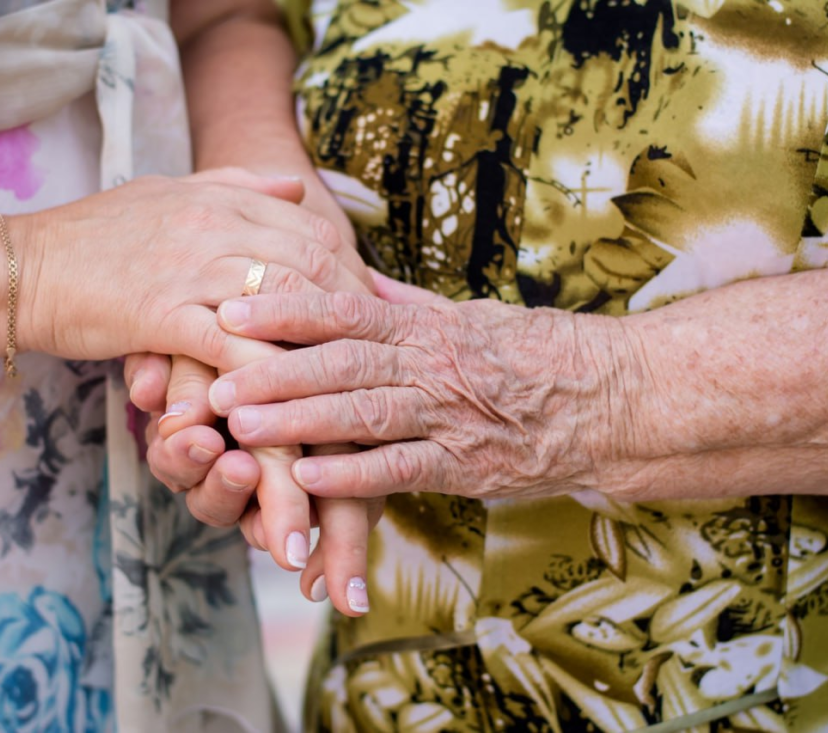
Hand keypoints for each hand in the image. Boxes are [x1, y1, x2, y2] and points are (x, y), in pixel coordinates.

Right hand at [13, 168, 366, 369]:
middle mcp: (215, 227)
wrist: (27, 267)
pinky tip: (286, 401)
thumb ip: (236, 186)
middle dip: (349, 312)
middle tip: (370, 354)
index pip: (312, 231)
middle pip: (312, 265)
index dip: (348, 272)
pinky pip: (230, 343)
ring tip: (343, 383)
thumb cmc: (95, 236)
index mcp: (222, 200)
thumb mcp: (169, 192)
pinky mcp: (162, 313)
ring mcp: (190, 268)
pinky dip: (262, 371)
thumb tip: (296, 186)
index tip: (364, 309)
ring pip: (282, 300)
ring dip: (318, 345)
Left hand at [209, 289, 623, 500]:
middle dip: (273, 372)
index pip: (343, 310)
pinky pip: (401, 468)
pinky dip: (353, 474)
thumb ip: (409, 306)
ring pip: (362, 412)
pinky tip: (306, 477)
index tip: (230, 307)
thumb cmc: (535, 353)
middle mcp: (430, 365)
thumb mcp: (470, 317)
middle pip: (340, 363)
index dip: (284, 310)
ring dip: (298, 421)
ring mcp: (447, 415)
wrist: (612, 396)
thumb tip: (360, 281)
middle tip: (214, 380)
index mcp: (424, 326)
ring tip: (241, 427)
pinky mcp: (466, 465)